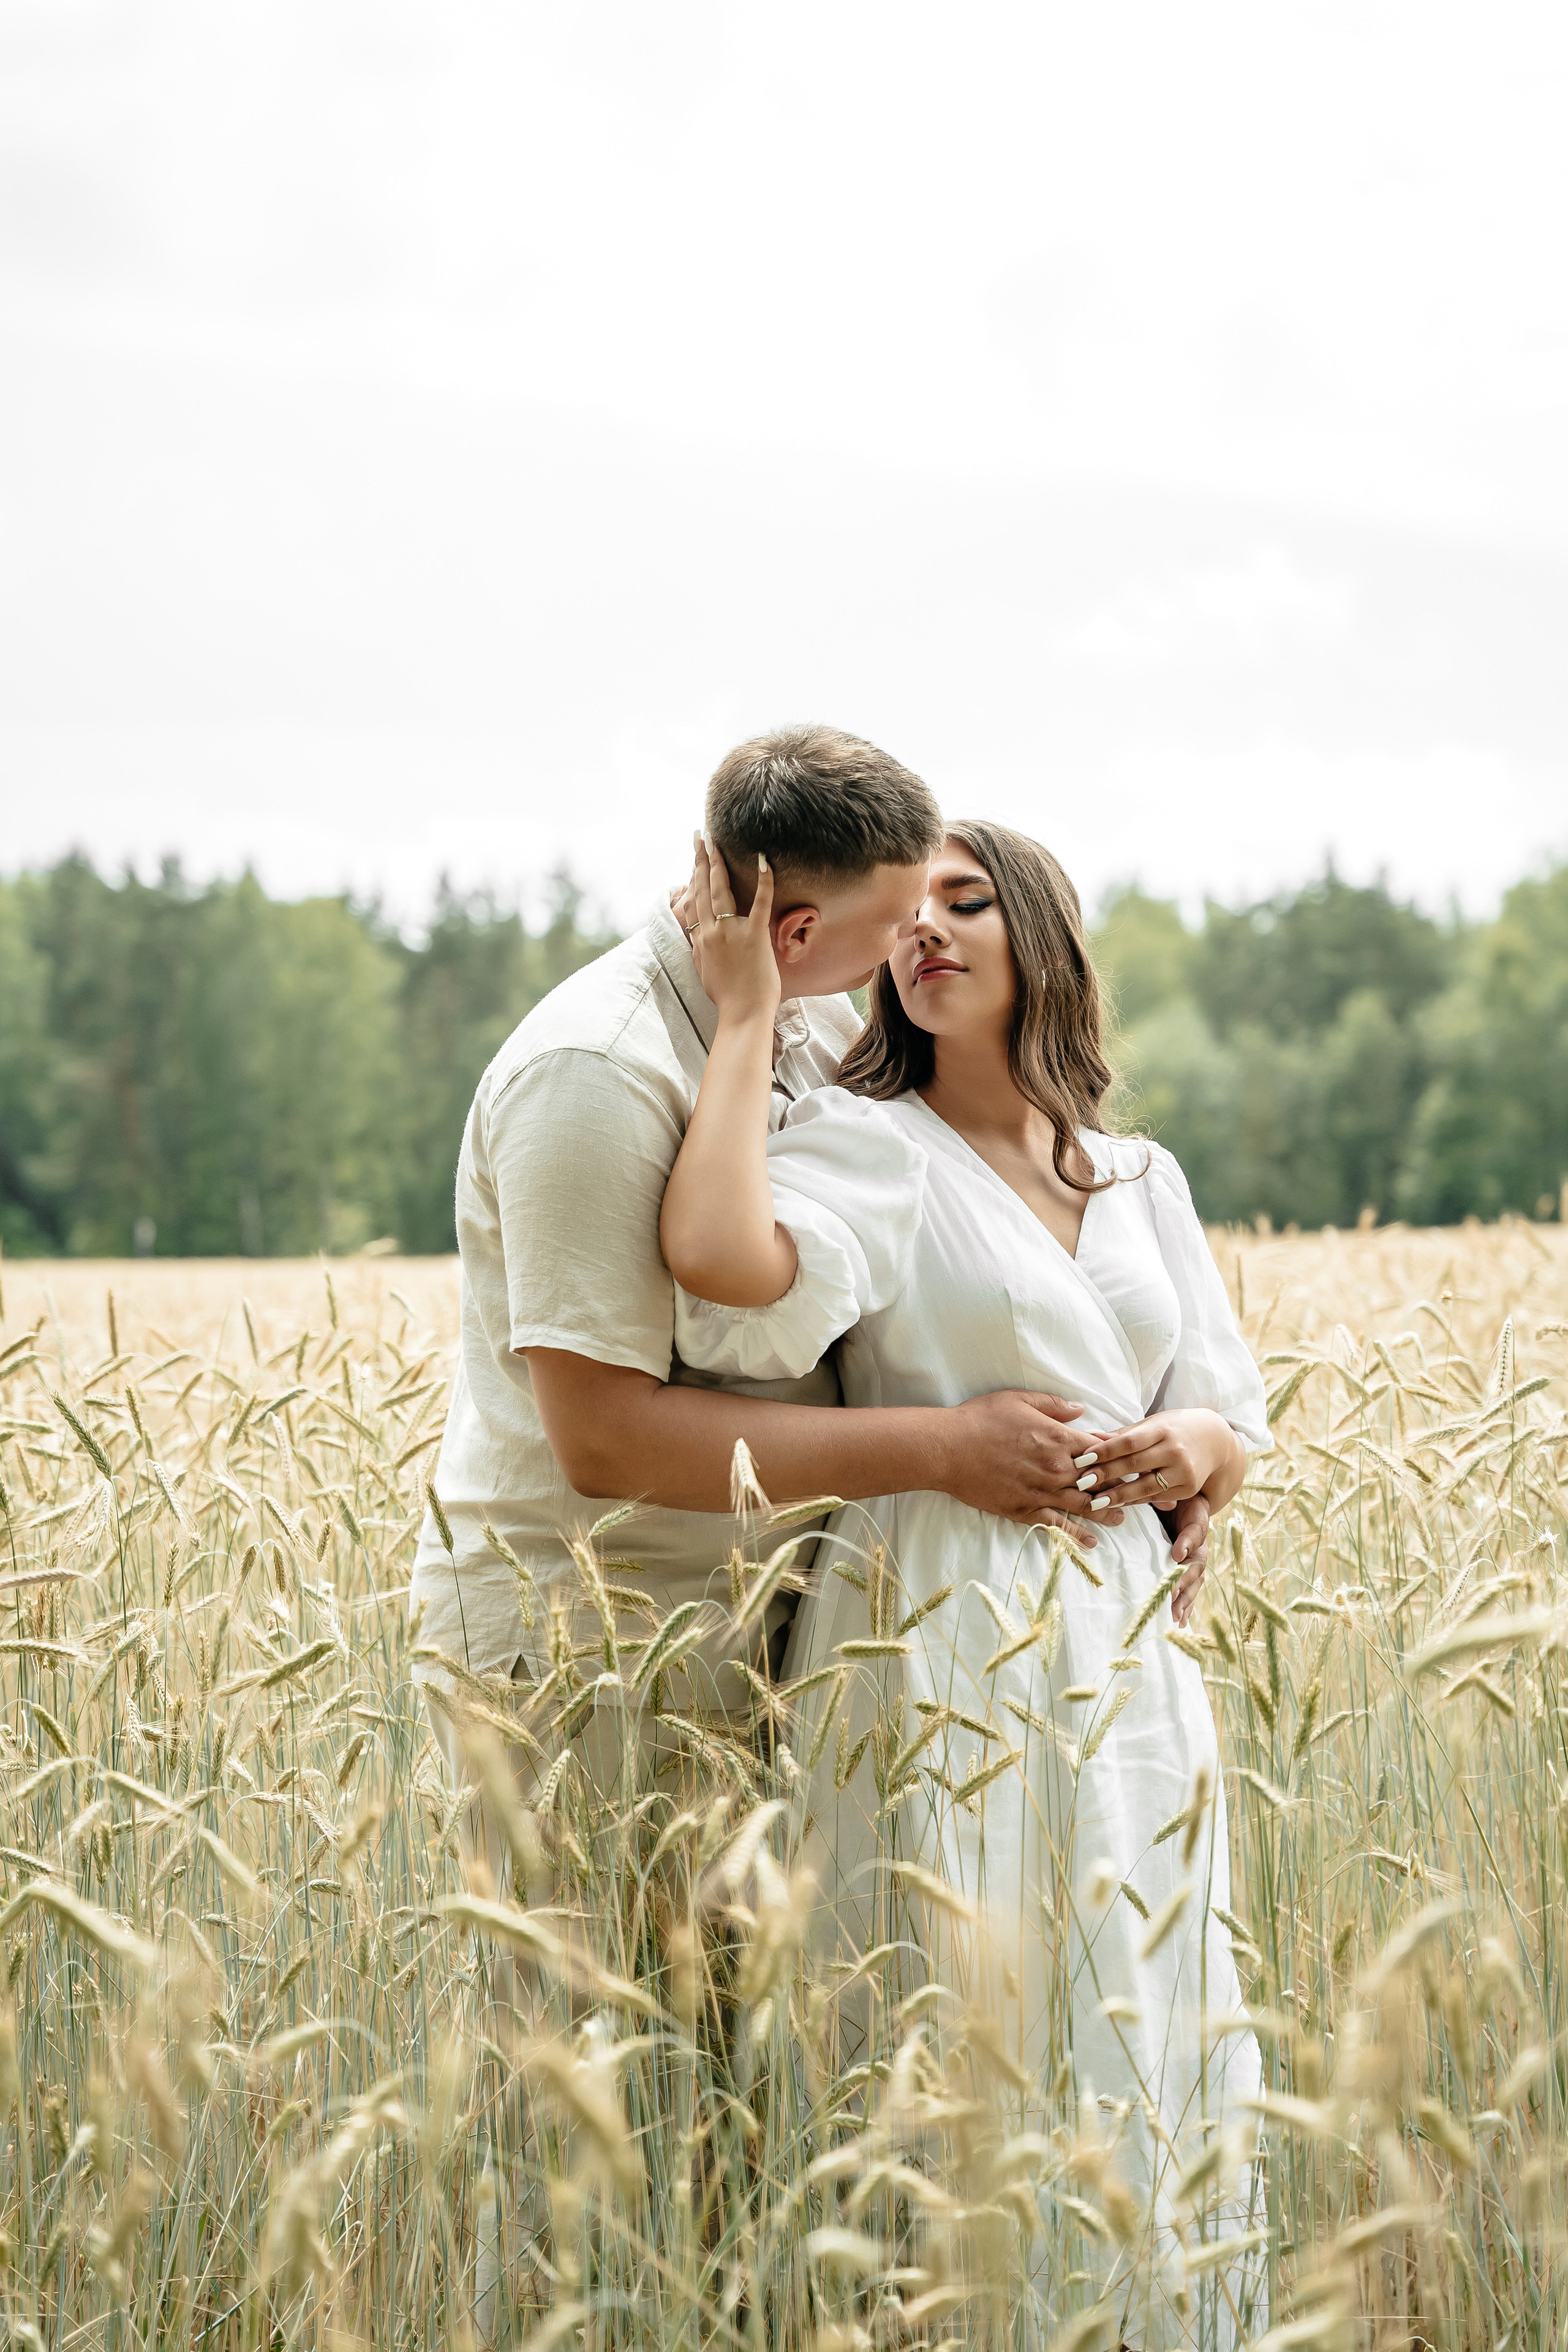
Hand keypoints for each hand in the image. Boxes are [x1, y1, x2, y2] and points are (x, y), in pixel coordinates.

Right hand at [686, 833, 781, 1028]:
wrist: (743, 1014)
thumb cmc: (728, 998)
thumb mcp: (705, 972)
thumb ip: (702, 951)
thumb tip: (700, 939)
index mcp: (700, 940)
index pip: (693, 901)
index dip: (694, 877)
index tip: (694, 859)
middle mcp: (711, 932)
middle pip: (702, 888)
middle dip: (701, 860)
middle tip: (700, 837)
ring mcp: (732, 932)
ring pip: (721, 890)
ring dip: (718, 862)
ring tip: (716, 841)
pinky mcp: (754, 936)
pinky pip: (759, 902)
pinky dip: (763, 880)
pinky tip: (764, 860)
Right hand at [941, 1390, 1123, 1538]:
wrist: (948, 1448)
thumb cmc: (981, 1419)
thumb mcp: (1019, 1399)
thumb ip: (1054, 1405)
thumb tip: (1080, 1410)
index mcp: (1057, 1439)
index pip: (1099, 1449)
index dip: (1115, 1454)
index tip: (1127, 1458)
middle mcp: (1055, 1468)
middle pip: (1097, 1481)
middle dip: (1117, 1486)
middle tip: (1134, 1493)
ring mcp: (1040, 1492)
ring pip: (1082, 1506)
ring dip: (1104, 1511)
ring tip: (1120, 1517)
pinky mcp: (1023, 1510)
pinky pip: (1056, 1525)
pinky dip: (1076, 1534)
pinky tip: (1091, 1541)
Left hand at [1071, 1408, 1238, 1510]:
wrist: (1216, 1441)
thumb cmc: (1175, 1428)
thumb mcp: (1153, 1424)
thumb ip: (1123, 1434)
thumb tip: (1090, 1437)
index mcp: (1163, 1429)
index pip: (1129, 1441)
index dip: (1105, 1451)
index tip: (1082, 1458)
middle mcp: (1174, 1450)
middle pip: (1134, 1464)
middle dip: (1105, 1475)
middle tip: (1081, 1482)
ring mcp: (1183, 1471)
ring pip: (1145, 1486)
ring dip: (1118, 1495)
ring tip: (1095, 1503)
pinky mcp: (1188, 1489)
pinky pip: (1156, 1497)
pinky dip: (1135, 1501)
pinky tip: (1117, 1504)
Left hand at [1165, 1495, 1210, 1624]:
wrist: (1180, 1501)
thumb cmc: (1172, 1496)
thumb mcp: (1170, 1494)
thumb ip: (1165, 1499)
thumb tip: (1163, 1503)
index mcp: (1197, 1521)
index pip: (1195, 1533)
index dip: (1187, 1543)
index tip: (1177, 1554)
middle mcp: (1199, 1544)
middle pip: (1196, 1564)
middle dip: (1183, 1582)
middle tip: (1170, 1595)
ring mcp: (1194, 1560)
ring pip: (1194, 1582)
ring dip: (1185, 1600)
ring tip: (1175, 1617)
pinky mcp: (1187, 1571)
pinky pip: (1190, 1590)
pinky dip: (1185, 1606)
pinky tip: (1180, 1622)